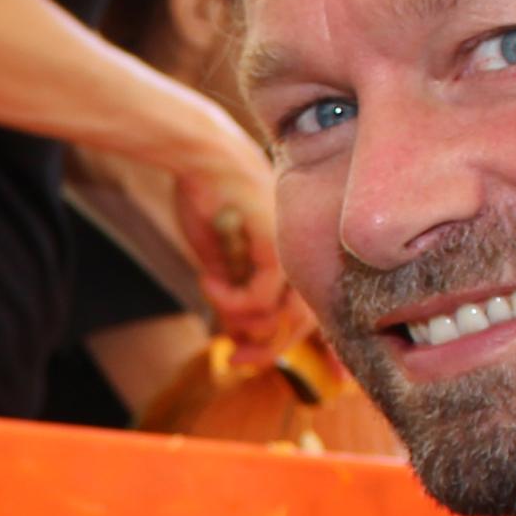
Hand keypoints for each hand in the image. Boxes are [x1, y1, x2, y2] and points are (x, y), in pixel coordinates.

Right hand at [163, 110, 286, 346]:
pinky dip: (231, 301)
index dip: (298, 347)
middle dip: (267, 351)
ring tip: (213, 296)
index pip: (311, 312)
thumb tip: (239, 328)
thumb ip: (237, 290)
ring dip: (242, 322)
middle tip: (235, 361)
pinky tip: (210, 282)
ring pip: (284, 317)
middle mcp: (304, 257)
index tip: (265, 360)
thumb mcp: (224, 255)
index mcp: (298, 258)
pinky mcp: (275, 247)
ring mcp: (294, 251)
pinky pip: (261, 297)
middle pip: (301, 324)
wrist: (204, 155)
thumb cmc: (210, 196)